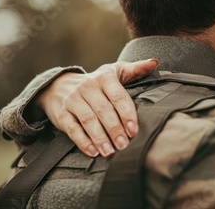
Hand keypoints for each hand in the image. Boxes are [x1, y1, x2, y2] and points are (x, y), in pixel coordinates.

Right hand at [37, 59, 157, 156]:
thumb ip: (135, 69)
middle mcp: (87, 87)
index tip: (134, 130)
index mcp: (104, 77)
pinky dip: (83, 142)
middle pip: (103, 110)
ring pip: (88, 120)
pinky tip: (93, 152)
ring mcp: (73, 100)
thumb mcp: (115, 72)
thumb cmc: (97, 82)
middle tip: (124, 145)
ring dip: (100, 138)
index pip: (117, 96)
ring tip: (110, 152)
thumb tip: (154, 63)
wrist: (60, 86)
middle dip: (115, 129)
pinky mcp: (62, 114)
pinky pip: (72, 129)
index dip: (126, 114)